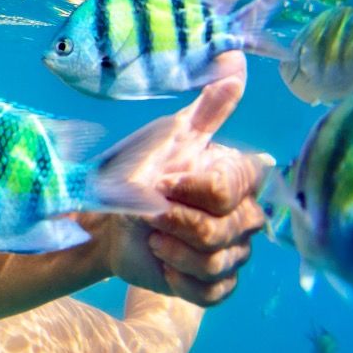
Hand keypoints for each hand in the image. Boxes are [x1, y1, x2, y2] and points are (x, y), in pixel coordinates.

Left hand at [90, 51, 270, 305]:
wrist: (105, 221)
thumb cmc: (136, 172)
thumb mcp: (167, 137)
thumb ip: (208, 107)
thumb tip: (235, 59)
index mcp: (239, 179)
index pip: (232, 188)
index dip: (192, 189)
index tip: (162, 181)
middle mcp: (247, 216)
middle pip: (226, 230)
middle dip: (176, 222)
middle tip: (147, 214)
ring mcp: (235, 253)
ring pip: (218, 263)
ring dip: (174, 250)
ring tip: (151, 236)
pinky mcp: (216, 286)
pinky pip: (212, 293)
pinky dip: (179, 279)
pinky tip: (160, 262)